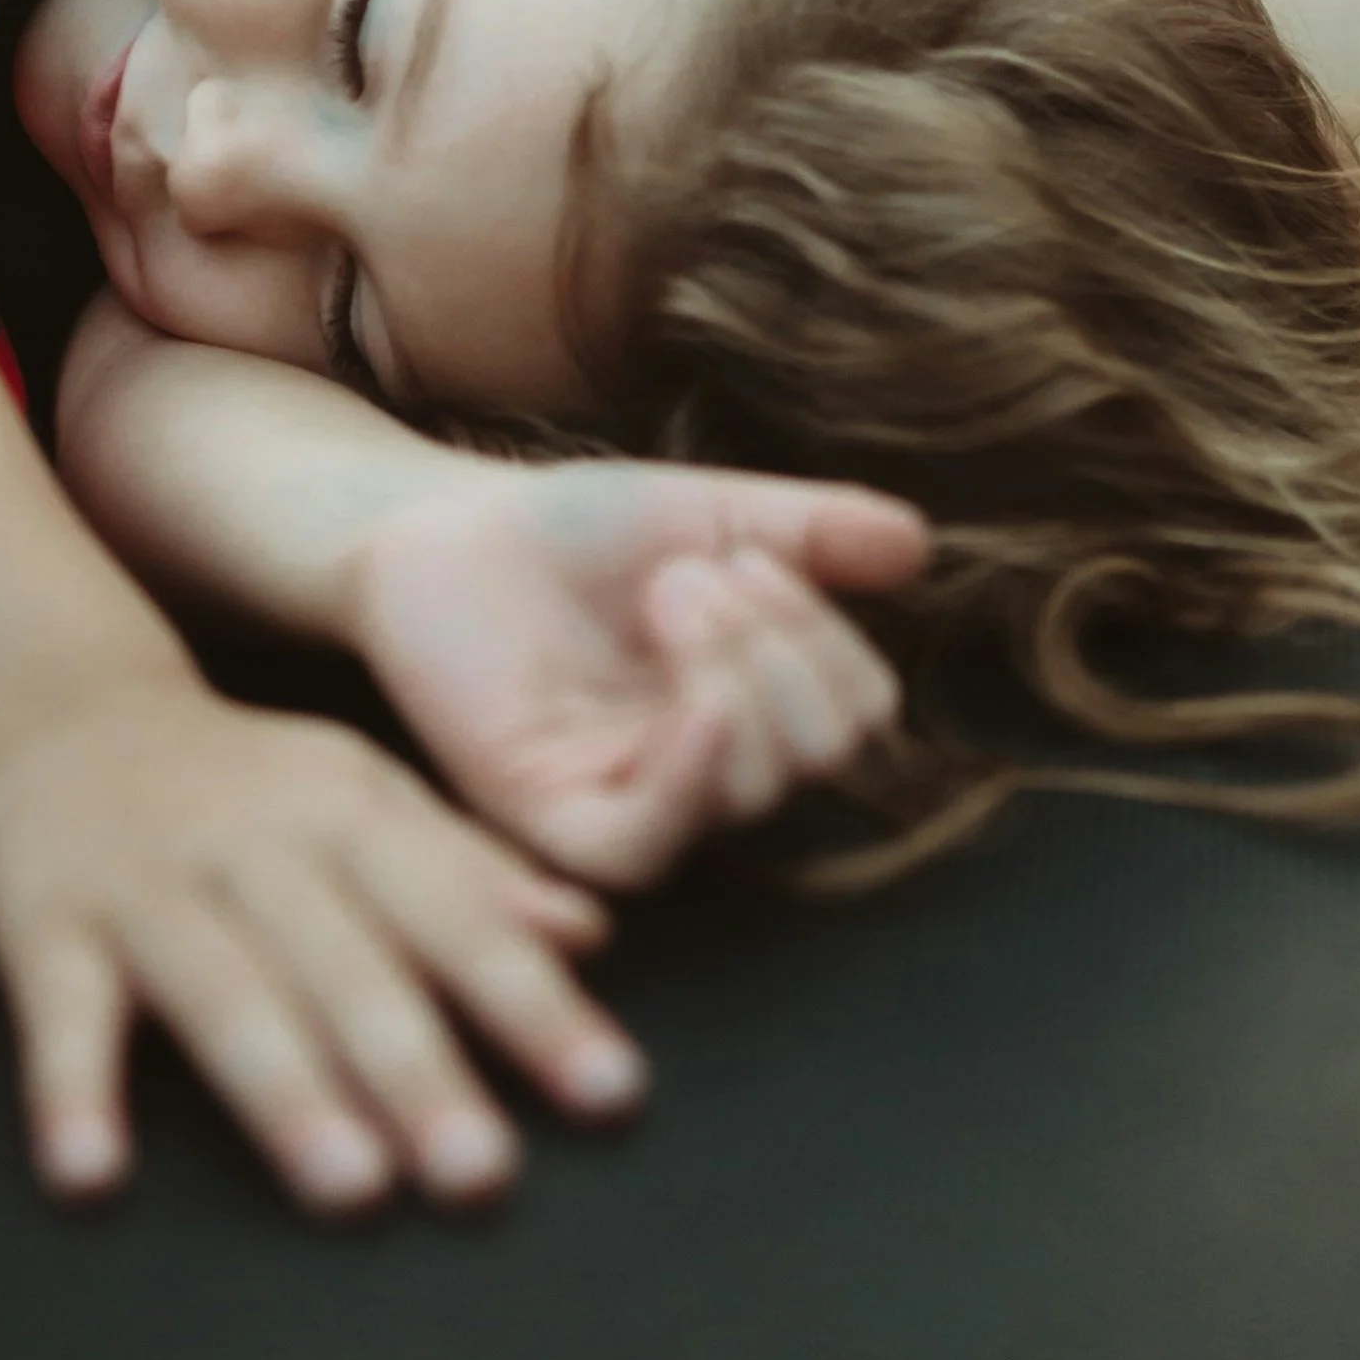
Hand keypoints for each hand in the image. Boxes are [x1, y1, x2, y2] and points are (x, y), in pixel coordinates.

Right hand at [0, 676, 645, 1215]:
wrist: (61, 711)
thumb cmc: (241, 783)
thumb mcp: (362, 797)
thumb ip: (470, 869)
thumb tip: (590, 935)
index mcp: (352, 815)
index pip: (461, 921)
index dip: (538, 1007)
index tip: (611, 1093)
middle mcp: (259, 848)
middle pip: (350, 969)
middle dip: (420, 1073)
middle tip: (483, 1174)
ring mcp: (149, 887)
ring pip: (227, 994)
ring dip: (287, 1094)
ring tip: (349, 1188)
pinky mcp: (44, 925)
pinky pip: (60, 1014)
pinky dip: (70, 1094)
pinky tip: (92, 1176)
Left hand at [348, 461, 927, 887]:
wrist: (441, 524)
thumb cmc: (570, 528)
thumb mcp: (709, 513)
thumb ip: (811, 531)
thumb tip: (918, 546)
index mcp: (753, 708)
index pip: (854, 715)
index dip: (829, 639)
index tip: (751, 555)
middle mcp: (702, 770)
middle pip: (817, 757)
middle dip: (783, 646)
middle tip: (698, 573)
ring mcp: (629, 801)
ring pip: (747, 794)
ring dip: (735, 674)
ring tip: (669, 591)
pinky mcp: (549, 821)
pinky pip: (647, 846)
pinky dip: (691, 778)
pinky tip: (697, 704)